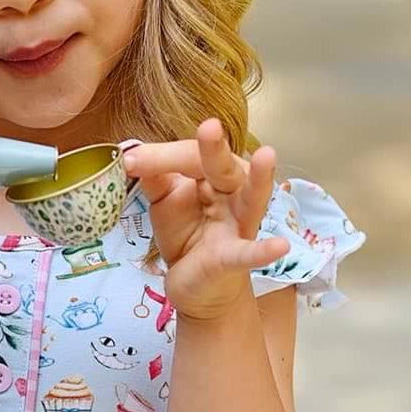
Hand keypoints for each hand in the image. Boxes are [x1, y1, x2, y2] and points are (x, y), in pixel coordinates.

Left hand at [122, 119, 290, 321]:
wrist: (196, 284)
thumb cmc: (186, 234)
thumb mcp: (165, 201)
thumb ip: (155, 177)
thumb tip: (134, 154)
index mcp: (213, 175)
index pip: (190, 157)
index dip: (161, 157)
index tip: (130, 160)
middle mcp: (233, 193)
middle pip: (223, 167)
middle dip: (214, 148)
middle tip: (208, 126)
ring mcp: (237, 225)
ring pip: (251, 199)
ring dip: (259, 180)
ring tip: (267, 157)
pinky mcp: (234, 257)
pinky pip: (249, 253)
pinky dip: (263, 251)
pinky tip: (280, 247)